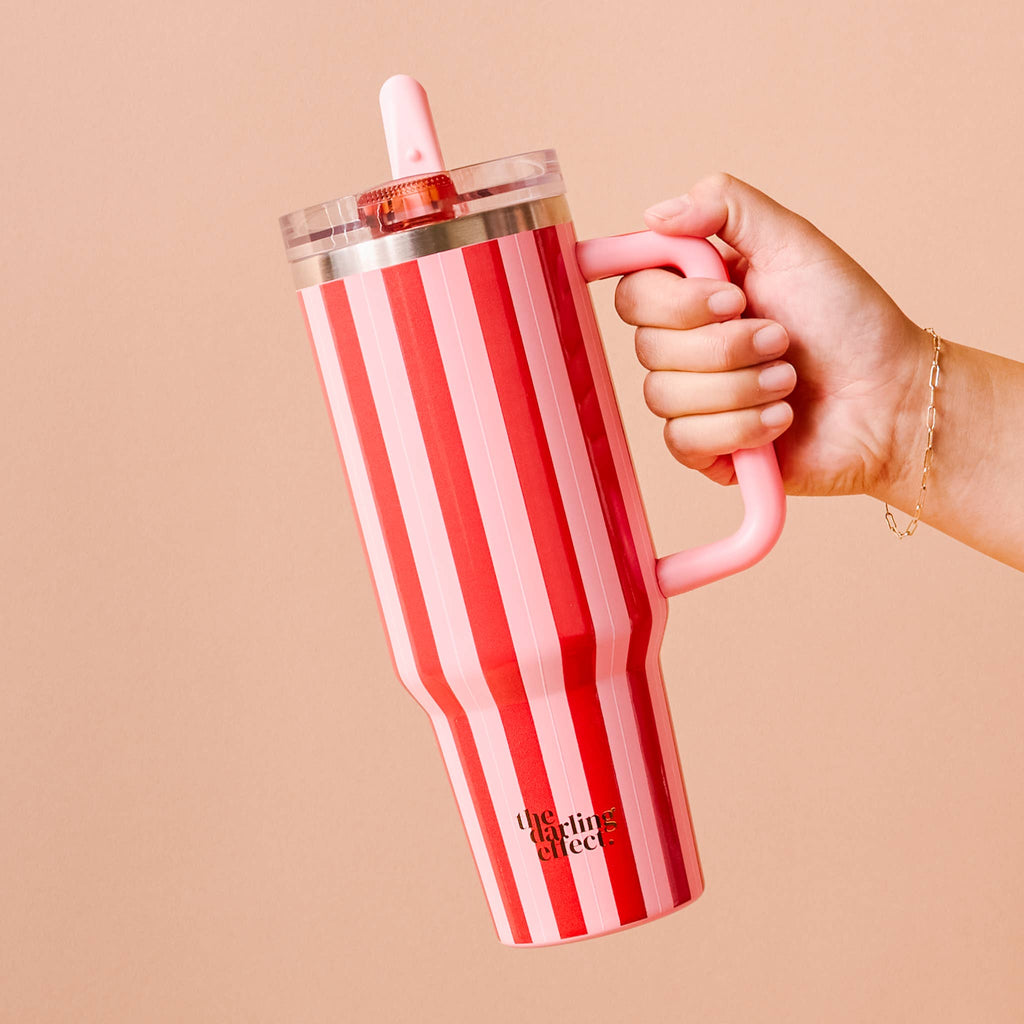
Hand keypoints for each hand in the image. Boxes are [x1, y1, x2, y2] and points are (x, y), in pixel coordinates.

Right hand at [614, 172, 932, 497]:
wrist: (890, 398)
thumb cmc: (851, 320)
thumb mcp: (793, 243)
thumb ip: (725, 207)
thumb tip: (656, 213)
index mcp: (695, 294)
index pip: (634, 294)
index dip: (672, 301)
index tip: (730, 296)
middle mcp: (685, 347)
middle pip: (646, 347)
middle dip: (725, 345)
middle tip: (781, 338)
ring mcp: (692, 401)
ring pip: (665, 395)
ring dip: (741, 387)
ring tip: (788, 381)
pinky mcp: (704, 450)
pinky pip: (685, 440)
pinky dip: (742, 427)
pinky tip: (781, 418)